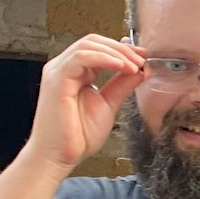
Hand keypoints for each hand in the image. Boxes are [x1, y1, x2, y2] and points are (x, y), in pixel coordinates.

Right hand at [26, 34, 146, 174]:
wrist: (59, 157)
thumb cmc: (77, 137)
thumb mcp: (108, 105)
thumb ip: (121, 86)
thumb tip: (139, 70)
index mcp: (76, 73)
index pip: (99, 49)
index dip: (122, 49)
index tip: (143, 56)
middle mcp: (64, 68)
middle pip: (93, 42)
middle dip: (121, 48)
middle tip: (141, 59)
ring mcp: (58, 71)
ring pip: (87, 45)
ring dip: (115, 52)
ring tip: (134, 65)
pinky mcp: (56, 79)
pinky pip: (81, 57)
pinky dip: (104, 58)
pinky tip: (121, 67)